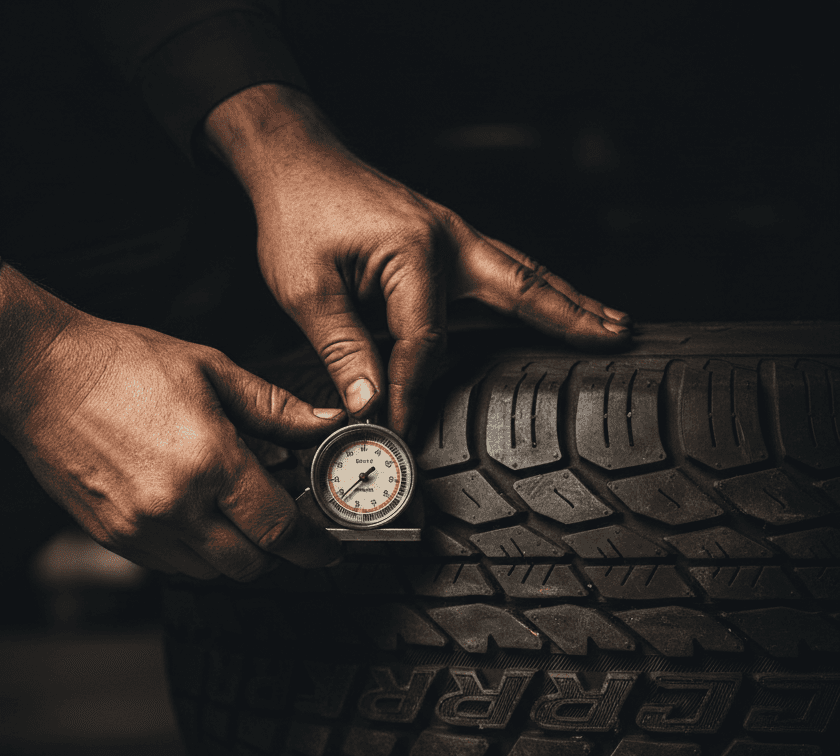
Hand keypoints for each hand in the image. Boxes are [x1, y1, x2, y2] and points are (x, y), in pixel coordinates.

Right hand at [0, 266, 345, 579]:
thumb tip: (328, 422)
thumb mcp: (212, 371)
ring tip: (235, 513)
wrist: (38, 376)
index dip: (312, 545)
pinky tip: (196, 515)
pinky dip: (197, 553)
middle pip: (250, 565)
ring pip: (212, 572)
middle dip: (278, 553)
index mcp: (209, 462)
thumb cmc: (123, 364)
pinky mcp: (113, 537)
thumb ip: (277, 408)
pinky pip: (172, 566)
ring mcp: (140, 529)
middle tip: (285, 528)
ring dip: (236, 553)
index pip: (279, 527)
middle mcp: (175, 506)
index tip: (328, 549)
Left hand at [205, 85, 631, 435]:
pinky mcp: (448, 241)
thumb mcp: (305, 290)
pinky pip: (504, 270)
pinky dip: (536, 290)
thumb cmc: (299, 218)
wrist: (298, 164)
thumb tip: (371, 405)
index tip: (401, 429)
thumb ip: (342, 349)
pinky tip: (556, 305)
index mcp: (416, 253)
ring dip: (568, 303)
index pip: (427, 344)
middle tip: (619, 342)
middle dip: (570, 319)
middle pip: (523, 289)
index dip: (414, 392)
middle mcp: (449, 240)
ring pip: (524, 276)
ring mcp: (455, 236)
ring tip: (613, 325)